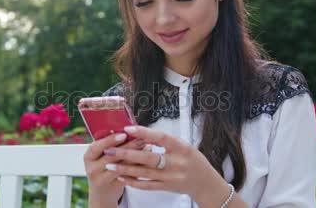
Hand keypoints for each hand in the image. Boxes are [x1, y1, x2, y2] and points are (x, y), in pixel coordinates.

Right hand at [83, 133, 145, 206]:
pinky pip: (127, 176)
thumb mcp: (100, 156)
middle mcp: (92, 169)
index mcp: (88, 157)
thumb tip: (128, 129)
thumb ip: (110, 144)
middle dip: (128, 147)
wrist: (102, 194)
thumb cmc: (103, 169)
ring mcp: (101, 179)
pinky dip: (138, 168)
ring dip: (135, 156)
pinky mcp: (113, 187)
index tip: (123, 134)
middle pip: (111, 156)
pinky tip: (147, 161)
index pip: (96, 146)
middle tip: (141, 139)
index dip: (110, 140)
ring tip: (147, 147)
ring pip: (120, 167)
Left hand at [102, 125, 226, 203]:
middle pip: (149, 158)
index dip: (144, 133)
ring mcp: (171, 177)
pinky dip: (133, 182)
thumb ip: (164, 140)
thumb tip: (142, 132)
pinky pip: (147, 185)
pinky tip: (121, 177)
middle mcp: (177, 163)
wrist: (205, 182)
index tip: (128, 129)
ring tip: (110, 164)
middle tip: (110, 149)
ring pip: (144, 173)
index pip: (161, 138)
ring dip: (125, 169)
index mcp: (182, 148)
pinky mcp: (167, 187)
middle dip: (127, 153)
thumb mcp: (183, 145)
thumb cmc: (192, 160)